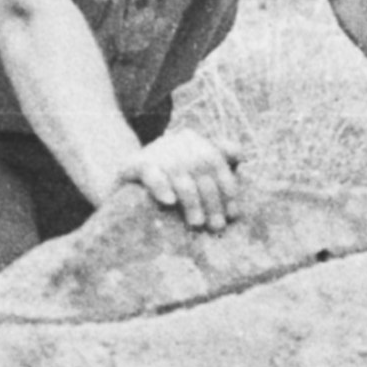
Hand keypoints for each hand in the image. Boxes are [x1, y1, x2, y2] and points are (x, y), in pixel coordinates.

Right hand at [121, 128, 242, 231]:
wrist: (125, 185)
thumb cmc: (169, 184)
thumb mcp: (193, 174)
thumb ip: (217, 165)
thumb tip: (241, 154)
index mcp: (193, 141)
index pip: (216, 160)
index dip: (227, 187)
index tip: (233, 214)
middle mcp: (175, 141)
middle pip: (200, 166)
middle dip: (212, 198)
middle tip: (216, 225)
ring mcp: (154, 151)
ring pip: (179, 171)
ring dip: (191, 199)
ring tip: (197, 222)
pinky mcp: (133, 165)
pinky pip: (150, 174)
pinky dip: (161, 186)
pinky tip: (170, 202)